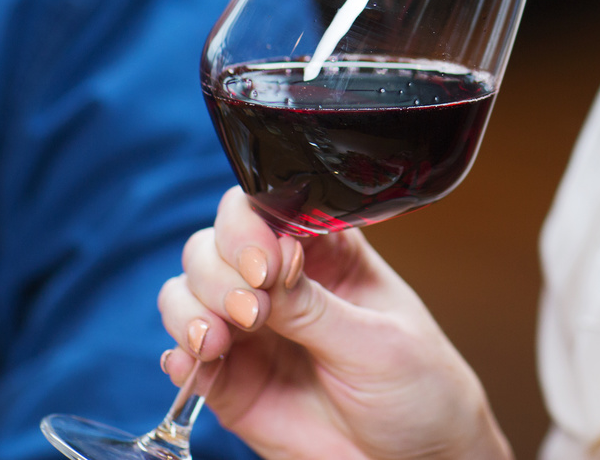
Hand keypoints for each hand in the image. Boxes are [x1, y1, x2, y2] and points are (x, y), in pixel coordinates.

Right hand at [157, 188, 510, 459]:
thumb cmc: (420, 389)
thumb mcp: (377, 343)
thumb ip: (316, 309)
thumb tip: (268, 266)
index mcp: (328, 252)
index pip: (269, 209)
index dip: (252, 228)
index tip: (265, 265)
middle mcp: (282, 281)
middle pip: (215, 244)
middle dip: (220, 271)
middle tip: (251, 310)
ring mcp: (252, 329)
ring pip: (188, 291)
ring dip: (191, 309)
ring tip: (219, 340)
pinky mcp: (231, 380)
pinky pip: (184, 355)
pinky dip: (178, 353)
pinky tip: (195, 363)